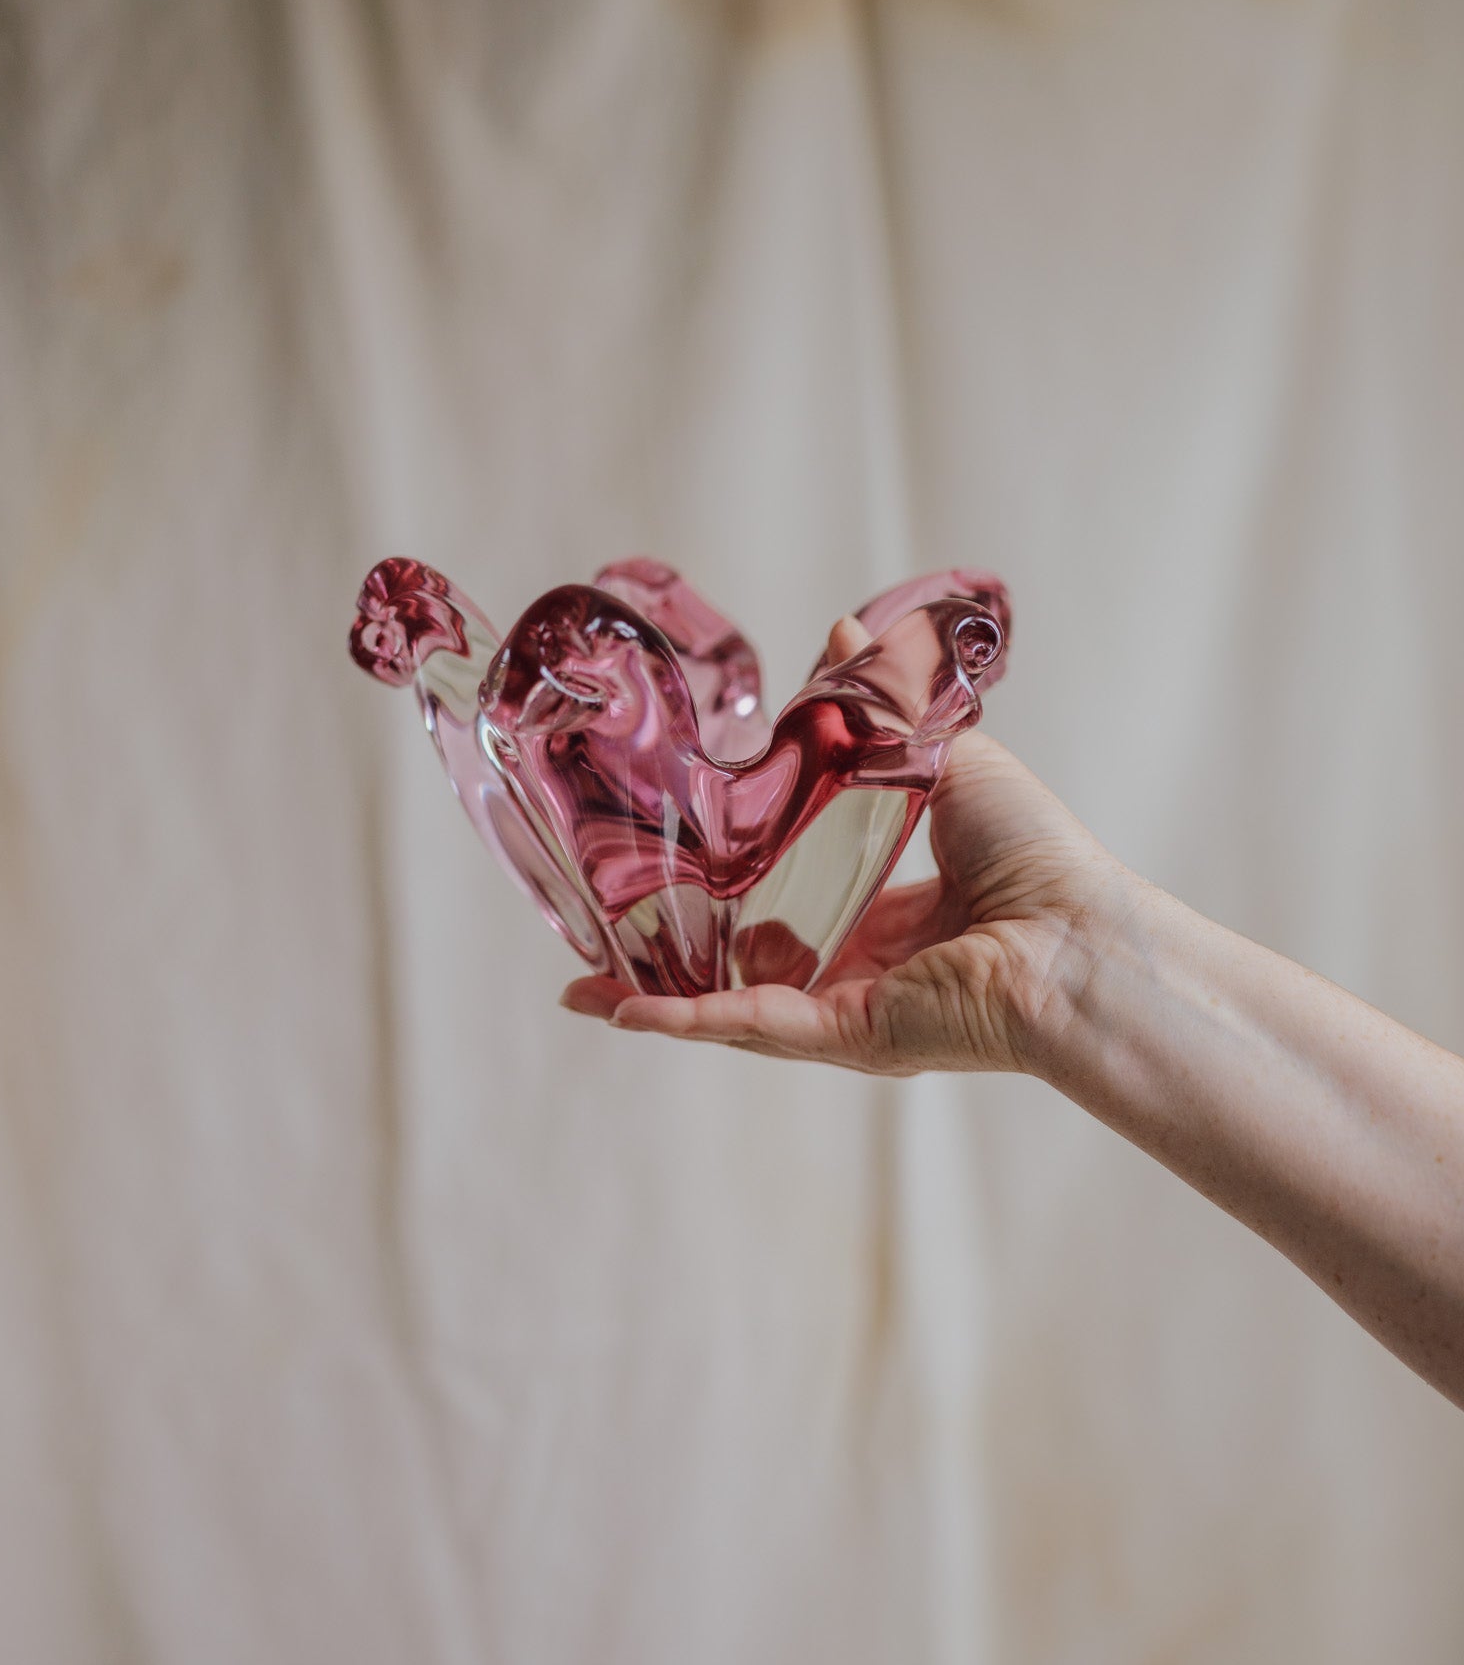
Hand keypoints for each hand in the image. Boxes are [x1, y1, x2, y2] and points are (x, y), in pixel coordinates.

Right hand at [561, 617, 1140, 1073]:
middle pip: (750, 970)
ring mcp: (851, 1010)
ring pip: (733, 1006)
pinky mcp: (847, 1035)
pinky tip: (622, 1009)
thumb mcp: (942, 759)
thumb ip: (879, 709)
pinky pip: (752, 1024)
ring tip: (586, 991)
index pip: (799, 911)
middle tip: (610, 945)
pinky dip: (686, 1017)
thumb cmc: (1038, 854)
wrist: (1079, 933)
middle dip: (676, 964)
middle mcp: (868, 972)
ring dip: (658, 1001)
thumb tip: (842, 629)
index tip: (675, 875)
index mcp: (895, 918)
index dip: (736, 895)